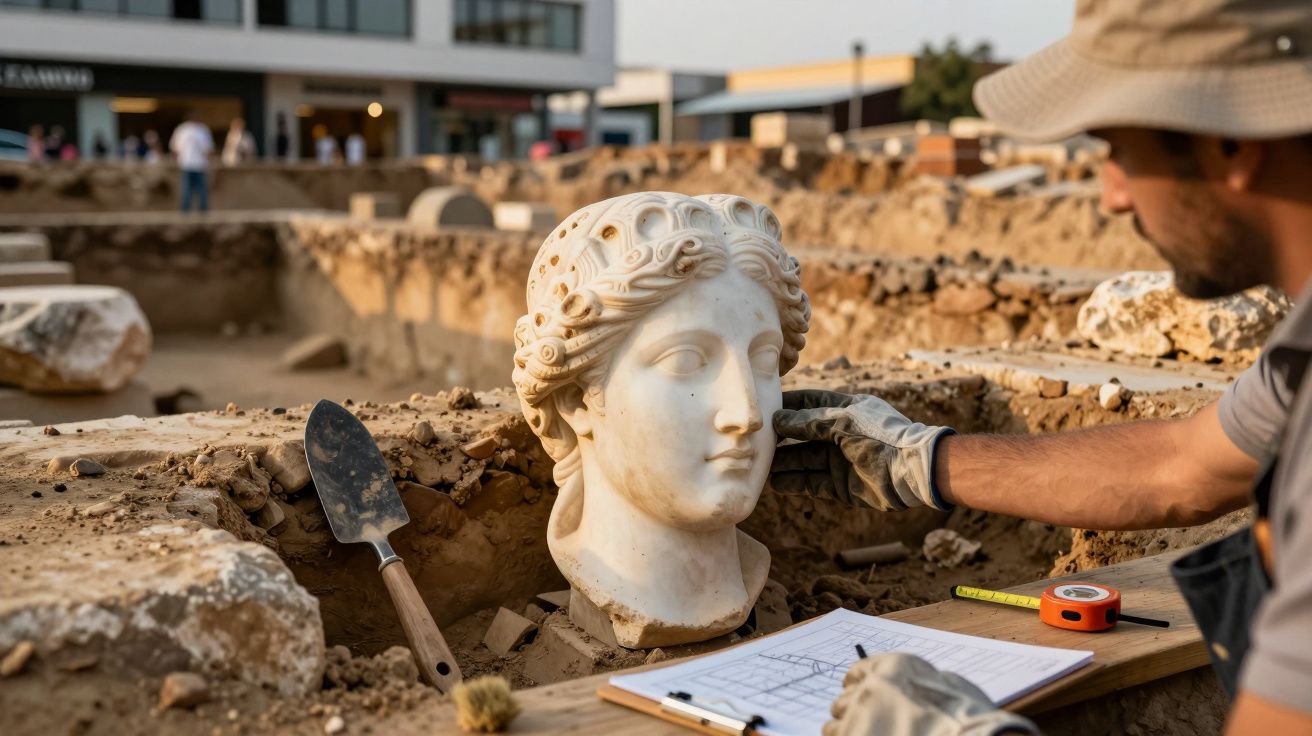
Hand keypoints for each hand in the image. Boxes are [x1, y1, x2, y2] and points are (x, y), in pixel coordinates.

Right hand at [771, 389, 954, 510]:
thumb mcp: (843, 422)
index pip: (807, 403)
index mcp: (844, 410)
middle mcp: (839, 434)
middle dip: (779, 438)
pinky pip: (810, 482)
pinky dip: (793, 482)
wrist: (911, 471)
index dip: (785, 406)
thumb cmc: (880, 436)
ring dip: (782, 462)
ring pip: (802, 460)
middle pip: (801, 435)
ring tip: (757, 465)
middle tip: (752, 441)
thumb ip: (809, 422)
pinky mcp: (840, 485)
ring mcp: (838, 460)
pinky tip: (774, 482)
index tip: (761, 408)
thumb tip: (777, 420)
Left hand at [825, 653, 1038, 735]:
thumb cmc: (971, 722)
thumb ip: (923, 685)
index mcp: (894, 668)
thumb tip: (913, 691)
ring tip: (861, 735)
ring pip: (835, 722)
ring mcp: (859, 717)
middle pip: (844, 698)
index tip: (860, 695)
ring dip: (845, 730)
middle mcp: (870, 688)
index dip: (859, 687)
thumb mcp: (951, 688)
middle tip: (864, 722)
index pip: (858, 673)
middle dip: (852, 711)